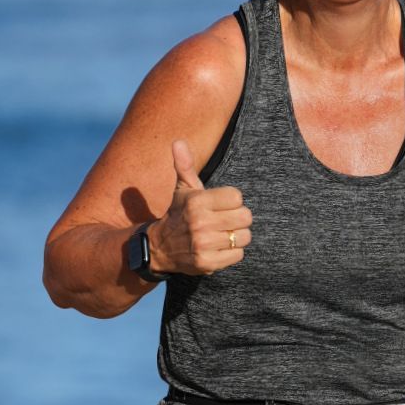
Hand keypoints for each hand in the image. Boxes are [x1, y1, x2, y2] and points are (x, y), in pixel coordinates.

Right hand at [146, 140, 253, 275]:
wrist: (159, 248)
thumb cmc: (178, 214)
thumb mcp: (182, 189)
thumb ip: (184, 165)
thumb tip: (178, 141)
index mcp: (197, 201)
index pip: (237, 197)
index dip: (232, 202)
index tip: (220, 206)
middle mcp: (200, 222)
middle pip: (245, 217)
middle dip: (238, 219)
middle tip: (225, 222)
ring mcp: (204, 244)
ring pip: (244, 237)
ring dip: (237, 237)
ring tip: (222, 235)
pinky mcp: (207, 263)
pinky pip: (238, 255)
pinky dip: (232, 253)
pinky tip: (219, 249)